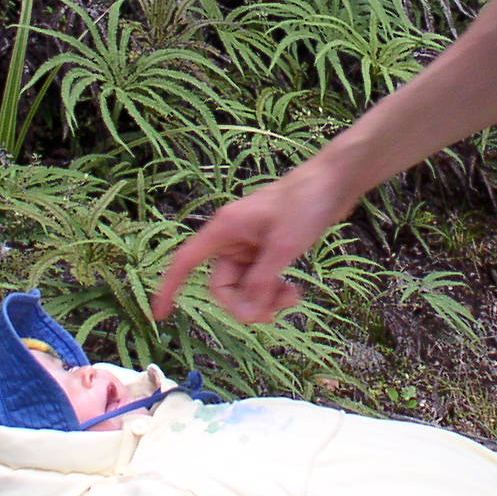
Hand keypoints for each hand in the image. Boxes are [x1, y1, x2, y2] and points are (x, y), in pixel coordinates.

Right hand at [155, 164, 358, 322]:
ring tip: (292, 297)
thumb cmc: (306, 201)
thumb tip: (248, 310)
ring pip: (245, 285)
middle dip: (246, 303)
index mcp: (225, 230)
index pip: (185, 262)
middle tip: (273, 313)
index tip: (161, 315)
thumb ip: (262, 280)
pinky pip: (261, 279)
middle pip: (223, 285)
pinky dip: (273, 289)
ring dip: (265, 298)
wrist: (335, 180)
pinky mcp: (269, 248)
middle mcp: (233, 238)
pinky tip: (293, 291)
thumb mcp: (283, 245)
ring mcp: (251, 244)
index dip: (170, 288)